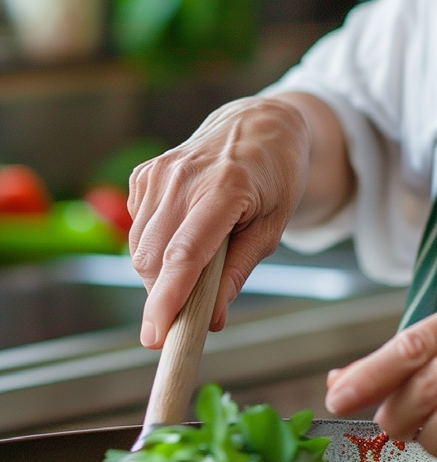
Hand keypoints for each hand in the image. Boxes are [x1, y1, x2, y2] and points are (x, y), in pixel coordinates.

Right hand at [129, 96, 311, 347]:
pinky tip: (184, 231)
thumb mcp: (273, 226)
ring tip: (198, 263)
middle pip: (154, 258)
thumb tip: (210, 319)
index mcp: (224, 187)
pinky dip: (155, 246)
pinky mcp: (143, 174)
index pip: (185, 253)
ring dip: (159, 274)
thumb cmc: (274, 176)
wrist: (258, 124)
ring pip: (140, 248)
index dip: (167, 299)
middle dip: (165, 296)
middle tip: (189, 312)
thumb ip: (239, 271)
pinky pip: (137, 229)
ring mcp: (158, 172)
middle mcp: (184, 177)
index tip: (156, 336)